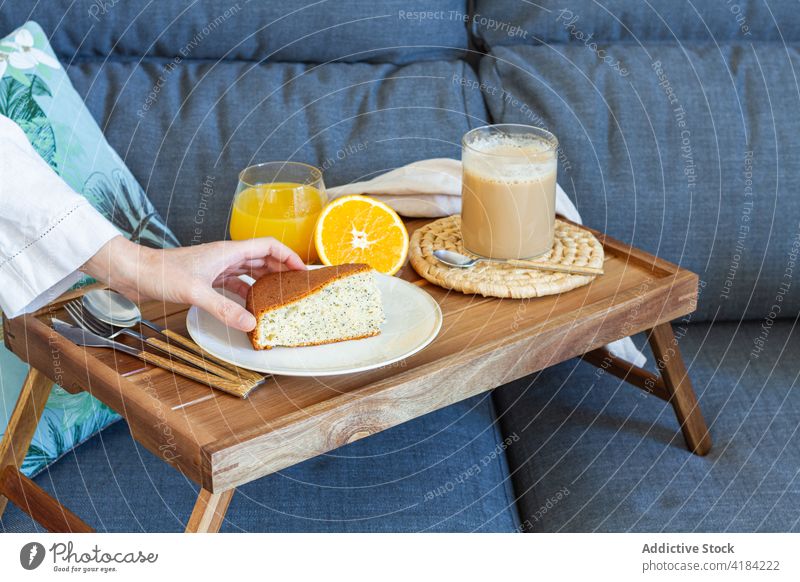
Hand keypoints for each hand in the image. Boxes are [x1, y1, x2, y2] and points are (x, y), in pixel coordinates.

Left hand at [81, 236, 305, 330]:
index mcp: (228, 251)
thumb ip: (224, 309)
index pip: (268, 245)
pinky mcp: (205, 279)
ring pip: (249, 271)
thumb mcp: (195, 292)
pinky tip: (248, 307)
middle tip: (296, 286)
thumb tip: (251, 324)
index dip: (288, 255)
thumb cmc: (160, 273)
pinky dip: (245, 294)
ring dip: (264, 282)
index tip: (302, 270)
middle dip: (281, 269)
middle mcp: (224, 257)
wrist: (133, 272)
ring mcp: (215, 267)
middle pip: (262, 258)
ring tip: (278, 297)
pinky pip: (234, 284)